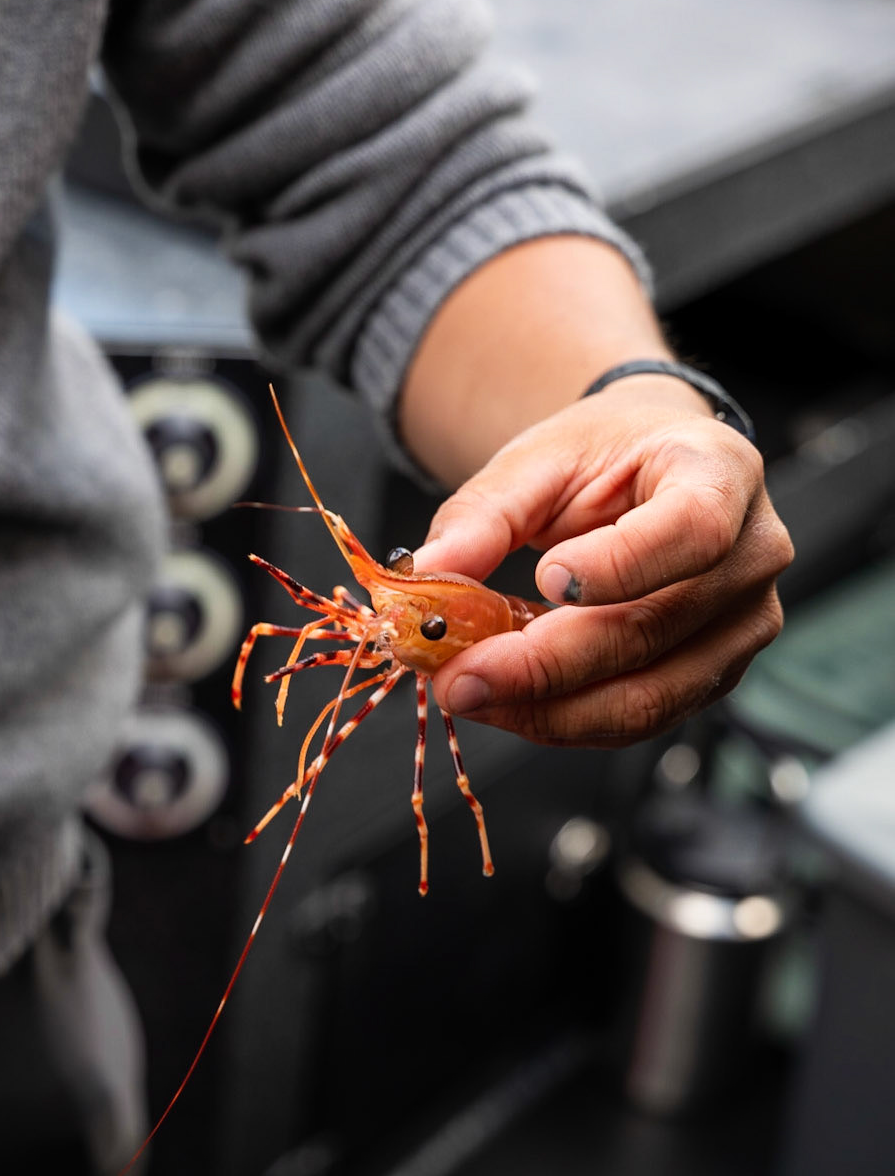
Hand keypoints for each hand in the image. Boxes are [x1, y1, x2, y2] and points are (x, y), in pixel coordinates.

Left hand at [413, 379, 792, 745]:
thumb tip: (423, 572)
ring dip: (545, 710)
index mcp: (722, 474)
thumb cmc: (605, 456)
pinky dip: (560, 718)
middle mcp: (751, 557)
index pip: (694, 530)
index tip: (543, 582)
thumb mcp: (541, 459)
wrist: (649, 472)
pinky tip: (504, 699)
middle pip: (655, 633)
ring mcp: (740, 627)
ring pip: (647, 698)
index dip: (620, 567)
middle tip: (458, 676)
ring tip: (467, 692)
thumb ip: (484, 513)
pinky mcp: (711, 676)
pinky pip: (636, 719)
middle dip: (544, 667)